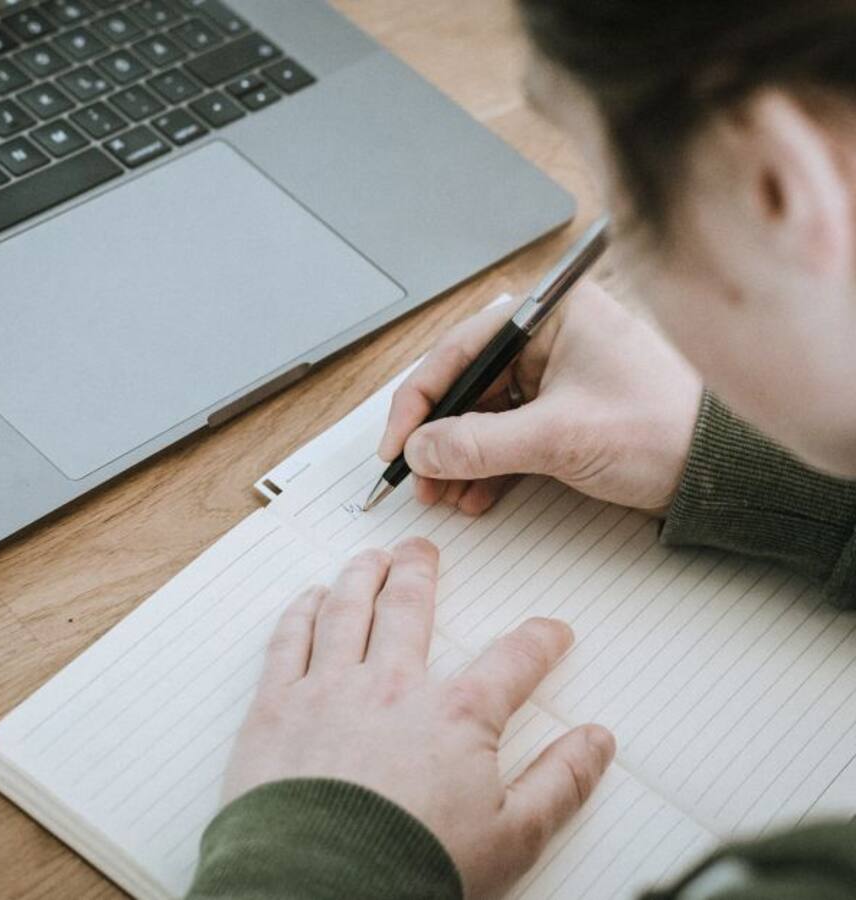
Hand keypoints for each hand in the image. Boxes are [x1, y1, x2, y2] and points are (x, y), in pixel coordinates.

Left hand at [223, 539, 615, 899]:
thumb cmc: (412, 869)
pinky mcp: (276, 707)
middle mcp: (391, 686)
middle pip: (410, 608)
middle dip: (420, 572)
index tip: (550, 631)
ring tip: (369, 557)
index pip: (511, 661)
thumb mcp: (512, 837)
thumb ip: (559, 782)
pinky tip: (310, 598)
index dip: (538, 641)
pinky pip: (289, 640)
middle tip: (423, 549)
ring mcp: (329, 689)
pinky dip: (301, 611)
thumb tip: (596, 742)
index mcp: (454, 716)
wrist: (320, 890)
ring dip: (362, 575)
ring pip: (348, 609)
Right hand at [379, 281, 702, 515]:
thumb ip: (480, 444)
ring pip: (482, 415)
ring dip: (458, 457)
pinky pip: (507, 435)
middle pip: (465, 385)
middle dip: (438, 437)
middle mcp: (547, 339)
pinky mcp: (562, 411)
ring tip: (444, 493)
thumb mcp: (558, 437)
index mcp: (549, 316)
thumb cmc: (663, 428)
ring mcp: (555, 376)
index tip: (398, 444)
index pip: (458, 351)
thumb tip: (421, 449)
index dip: (418, 401)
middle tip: (418, 476)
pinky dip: (486, 466)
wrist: (721, 470)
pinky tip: (475, 495)